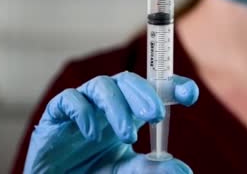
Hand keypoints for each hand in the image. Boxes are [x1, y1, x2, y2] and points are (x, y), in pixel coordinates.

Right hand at [24, 71, 198, 172]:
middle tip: (156, 114)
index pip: (153, 90)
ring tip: (128, 135)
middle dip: (144, 93)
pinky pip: (69, 99)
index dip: (172, 86)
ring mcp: (82, 105)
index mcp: (128, 112)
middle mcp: (107, 103)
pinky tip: (92, 133)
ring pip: (102, 86)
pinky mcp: (56, 114)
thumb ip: (149, 169)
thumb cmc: (89, 172)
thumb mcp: (124, 171)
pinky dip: (82, 111)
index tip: (190, 95)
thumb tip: (182, 169)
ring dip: (117, 106)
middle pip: (128, 81)